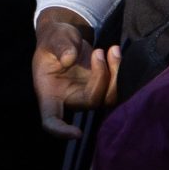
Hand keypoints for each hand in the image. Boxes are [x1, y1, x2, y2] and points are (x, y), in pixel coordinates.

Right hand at [32, 7, 118, 138]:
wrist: (65, 36)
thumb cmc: (53, 39)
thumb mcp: (53, 37)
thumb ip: (60, 46)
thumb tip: (70, 58)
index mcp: (49, 93)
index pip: (51, 120)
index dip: (62, 131)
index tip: (77, 133)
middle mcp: (69, 98)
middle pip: (91, 102)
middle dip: (101, 78)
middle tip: (100, 53)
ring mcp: (86, 93)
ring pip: (108, 97)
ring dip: (116, 74)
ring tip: (112, 50)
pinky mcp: (101, 86)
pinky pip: (116, 87)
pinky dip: (119, 69)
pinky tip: (114, 51)